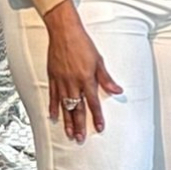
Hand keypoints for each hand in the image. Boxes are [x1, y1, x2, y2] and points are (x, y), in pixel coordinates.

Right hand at [42, 0, 122, 141]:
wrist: (64, 32)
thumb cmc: (82, 43)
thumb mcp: (98, 60)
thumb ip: (106, 78)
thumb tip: (117, 89)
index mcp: (86, 78)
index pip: (93, 102)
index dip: (97, 116)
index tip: (100, 126)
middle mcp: (73, 82)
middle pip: (77, 108)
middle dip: (80, 124)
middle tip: (80, 137)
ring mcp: (61, 81)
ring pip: (64, 106)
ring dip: (67, 121)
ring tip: (69, 133)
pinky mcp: (53, 78)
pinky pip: (53, 97)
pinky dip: (53, 108)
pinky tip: (54, 117)